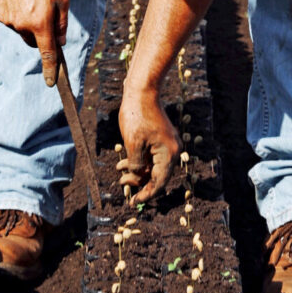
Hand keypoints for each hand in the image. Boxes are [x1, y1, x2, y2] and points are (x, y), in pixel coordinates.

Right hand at [0, 0, 69, 85]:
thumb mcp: (63, 1)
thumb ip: (61, 25)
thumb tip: (59, 42)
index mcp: (41, 24)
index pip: (47, 54)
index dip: (50, 70)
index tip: (51, 83)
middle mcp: (23, 26)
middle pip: (33, 41)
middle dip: (40, 34)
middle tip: (44, 15)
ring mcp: (10, 21)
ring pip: (22, 31)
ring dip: (28, 23)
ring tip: (30, 1)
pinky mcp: (0, 14)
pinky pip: (12, 22)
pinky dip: (17, 15)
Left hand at [117, 85, 180, 203]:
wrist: (142, 90)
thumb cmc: (137, 115)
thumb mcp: (132, 144)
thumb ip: (135, 166)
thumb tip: (136, 178)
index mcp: (168, 154)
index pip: (159, 183)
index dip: (146, 194)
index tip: (133, 201)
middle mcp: (171, 151)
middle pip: (156, 176)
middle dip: (139, 181)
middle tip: (122, 183)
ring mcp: (167, 144)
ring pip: (152, 166)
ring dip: (136, 171)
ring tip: (119, 172)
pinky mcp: (161, 138)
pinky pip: (151, 156)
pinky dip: (138, 161)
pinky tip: (123, 162)